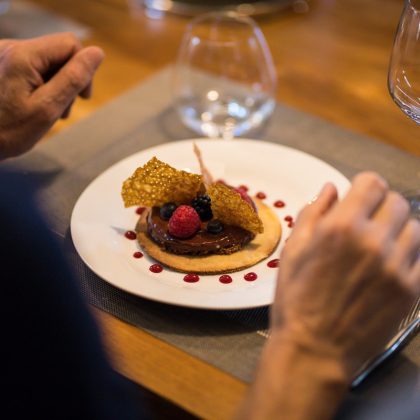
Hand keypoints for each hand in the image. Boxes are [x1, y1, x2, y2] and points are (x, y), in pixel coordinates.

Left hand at [0, 33, 103, 159]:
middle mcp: (12, 48)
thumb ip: (73, 79)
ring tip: (51, 111)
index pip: (70, 44)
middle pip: (59, 53)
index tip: (83, 96)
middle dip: (69, 80)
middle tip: (64, 109)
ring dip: (57, 85)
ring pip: (48, 61)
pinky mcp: (3, 65)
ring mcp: (5, 55)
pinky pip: (34, 68)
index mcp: (23, 56)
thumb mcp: (48, 108)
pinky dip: (43, 85)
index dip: (83, 68)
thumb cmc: (8, 130)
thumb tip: (97, 53)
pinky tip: (38, 105)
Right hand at [272, 172, 419, 376]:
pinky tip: (389, 266)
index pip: (372, 183)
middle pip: (397, 202)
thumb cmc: (296, 299)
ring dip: (397, 230)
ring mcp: (397, 267)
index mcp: (341, 227)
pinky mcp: (411, 290)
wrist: (314, 350)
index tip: (358, 198)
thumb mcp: (292, 250)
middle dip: (381, 206)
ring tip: (379, 246)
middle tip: (366, 223)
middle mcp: (374, 241)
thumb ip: (313, 213)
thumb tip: (331, 188)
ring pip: (414, 228)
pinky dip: (408, 255)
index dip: (364, 187)